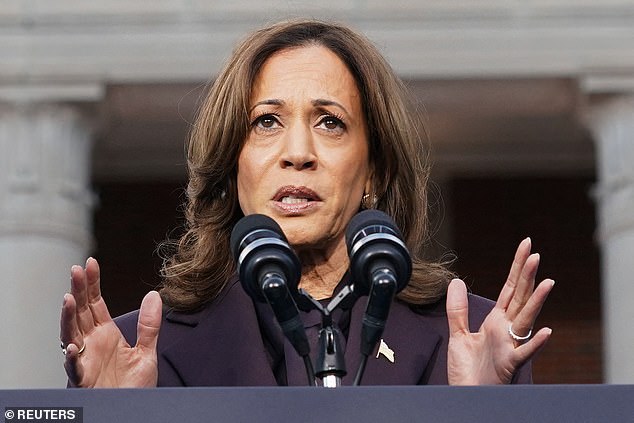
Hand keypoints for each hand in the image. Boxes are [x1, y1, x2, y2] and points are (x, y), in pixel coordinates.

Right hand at [60, 258, 161, 387]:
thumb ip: (149, 325)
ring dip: (68, 318)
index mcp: (106, 335)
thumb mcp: (146, 352)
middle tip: (76, 270)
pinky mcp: (84, 380)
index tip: (91, 263)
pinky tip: (74, 346)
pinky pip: (75, 368)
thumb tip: (154, 295)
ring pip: (71, 335)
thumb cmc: (134, 387)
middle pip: (81, 312)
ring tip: (69, 300)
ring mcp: (85, 360)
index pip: (95, 304)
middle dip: (78, 291)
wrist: (133, 411)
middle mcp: (92, 344)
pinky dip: (73, 357)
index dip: (92, 284)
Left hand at [446, 238, 553, 384]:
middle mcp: (506, 330)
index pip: (510, 289)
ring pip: (526, 320)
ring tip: (547, 282)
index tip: (526, 246)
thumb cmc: (467, 370)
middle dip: (527, 276)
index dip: (518, 267)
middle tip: (535, 254)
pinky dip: (535, 343)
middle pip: (520, 298)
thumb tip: (457, 281)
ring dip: (536, 302)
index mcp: (496, 321)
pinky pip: (523, 352)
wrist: (466, 395)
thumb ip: (458, 309)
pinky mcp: (508, 364)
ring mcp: (509, 346)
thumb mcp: (458, 334)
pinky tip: (546, 331)